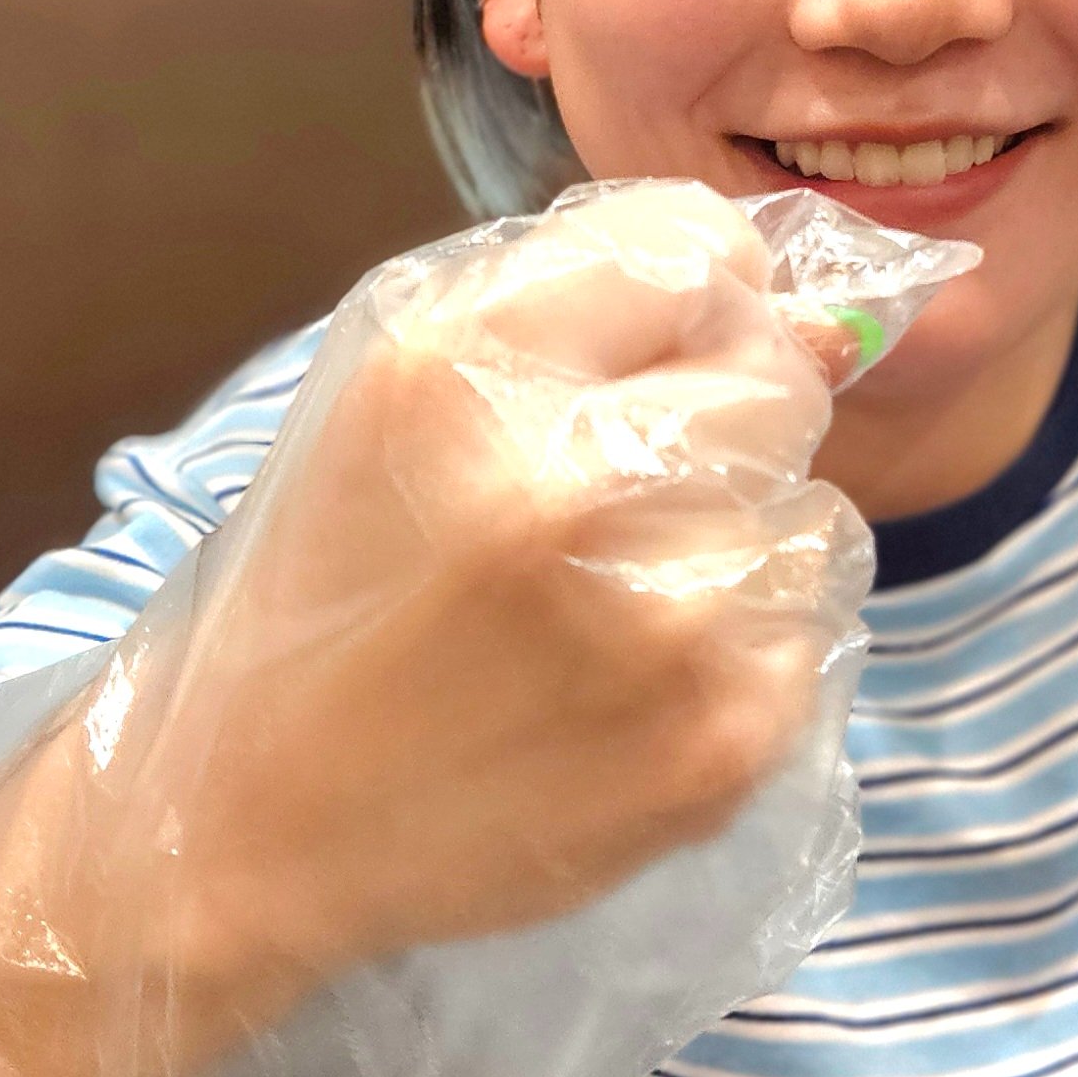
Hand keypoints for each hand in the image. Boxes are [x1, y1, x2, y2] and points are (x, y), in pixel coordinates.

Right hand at [157, 180, 858, 982]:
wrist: (245, 827)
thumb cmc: (319, 585)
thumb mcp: (394, 392)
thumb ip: (591, 309)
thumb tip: (832, 323)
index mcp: (464, 367)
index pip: (694, 248)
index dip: (694, 291)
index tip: (655, 347)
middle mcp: (572, 481)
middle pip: (777, 378)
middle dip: (723, 416)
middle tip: (621, 491)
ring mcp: (664, 621)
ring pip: (811, 512)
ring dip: (735, 541)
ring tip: (613, 600)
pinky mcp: (724, 740)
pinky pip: (809, 631)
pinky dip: (744, 649)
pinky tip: (631, 684)